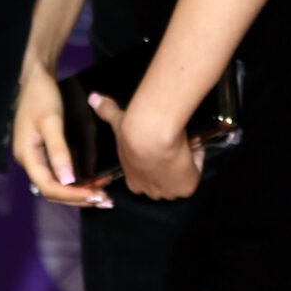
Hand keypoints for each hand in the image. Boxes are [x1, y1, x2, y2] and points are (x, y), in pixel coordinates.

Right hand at [13, 60, 111, 208]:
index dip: (72, 195)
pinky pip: (58, 175)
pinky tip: (91, 183)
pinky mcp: (43, 152)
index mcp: (27, 156)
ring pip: (56, 186)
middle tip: (104, 200)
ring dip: (78, 193)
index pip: (48, 187)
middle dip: (78, 198)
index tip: (95, 196)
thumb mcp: (51, 121)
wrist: (35, 77)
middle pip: (52, 191)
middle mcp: (29, 161)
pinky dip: (74, 182)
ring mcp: (35, 158)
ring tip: (101, 196)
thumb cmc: (41, 96)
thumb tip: (67, 180)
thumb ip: (58, 150)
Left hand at [91, 87, 200, 201]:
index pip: (144, 179)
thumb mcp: (117, 121)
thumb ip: (106, 111)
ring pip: (180, 179)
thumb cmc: (131, 131)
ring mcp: (169, 192)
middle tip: (173, 144)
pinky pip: (195, 172)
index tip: (159, 147)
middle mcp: (151, 192)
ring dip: (183, 164)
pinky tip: (193, 145)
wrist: (150, 135)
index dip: (152, 164)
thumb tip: (93, 98)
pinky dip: (197, 158)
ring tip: (184, 143)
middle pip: (164, 182)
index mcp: (133, 181)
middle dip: (169, 167)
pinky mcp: (186, 188)